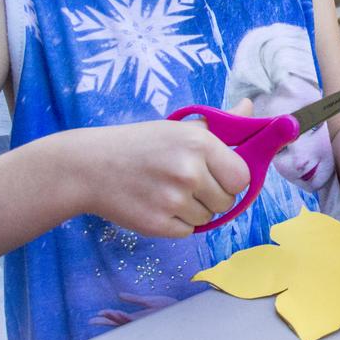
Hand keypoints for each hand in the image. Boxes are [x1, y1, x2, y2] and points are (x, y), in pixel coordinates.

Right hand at [69, 102, 250, 238]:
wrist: (89, 166)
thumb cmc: (141, 144)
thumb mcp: (181, 127)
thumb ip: (222, 123)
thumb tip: (250, 107)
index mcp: (200, 143)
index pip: (242, 177)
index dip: (232, 179)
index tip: (218, 175)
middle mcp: (189, 172)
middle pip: (227, 201)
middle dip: (214, 196)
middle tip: (190, 183)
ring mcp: (173, 200)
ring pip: (208, 218)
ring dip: (195, 210)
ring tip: (169, 192)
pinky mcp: (157, 225)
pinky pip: (187, 232)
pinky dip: (177, 224)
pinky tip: (159, 205)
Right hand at [87, 293, 177, 326]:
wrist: (181, 309)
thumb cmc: (167, 306)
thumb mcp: (148, 300)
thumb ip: (134, 298)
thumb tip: (119, 294)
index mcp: (135, 317)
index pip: (117, 318)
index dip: (106, 317)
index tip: (94, 317)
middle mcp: (136, 322)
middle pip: (117, 323)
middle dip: (105, 322)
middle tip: (91, 321)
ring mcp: (142, 322)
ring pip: (123, 323)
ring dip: (113, 318)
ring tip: (104, 313)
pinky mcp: (148, 320)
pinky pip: (134, 321)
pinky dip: (125, 318)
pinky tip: (119, 313)